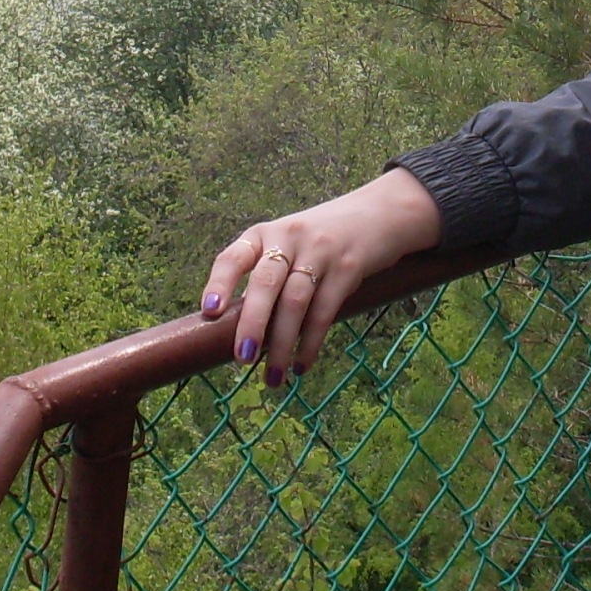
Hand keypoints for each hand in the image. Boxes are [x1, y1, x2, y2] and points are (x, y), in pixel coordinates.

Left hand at [199, 169, 443, 384]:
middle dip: (252, 322)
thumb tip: (240, 332)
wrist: (380, 213)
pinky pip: (324, 311)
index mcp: (265, 234)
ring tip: (273, 377)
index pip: (234, 257)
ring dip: (282, 344)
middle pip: (265, 282)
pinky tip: (302, 364)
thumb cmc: (322, 238)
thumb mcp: (289, 243)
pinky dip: (311, 342)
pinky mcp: (348, 267)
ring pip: (295, 302)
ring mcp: (320, 251)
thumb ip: (267, 275)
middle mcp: (289, 237)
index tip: (210, 312)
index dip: (220, 284)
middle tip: (242, 358)